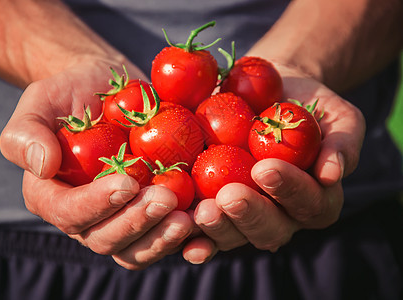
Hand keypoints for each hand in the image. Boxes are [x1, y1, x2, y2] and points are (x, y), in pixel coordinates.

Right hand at [0, 60, 193, 269]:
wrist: (110, 89)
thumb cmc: (71, 94)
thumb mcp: (40, 102)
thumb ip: (25, 134)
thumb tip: (43, 167)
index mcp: (54, 197)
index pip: (70, 214)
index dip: (96, 205)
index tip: (125, 182)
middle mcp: (88, 216)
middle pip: (107, 240)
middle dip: (136, 223)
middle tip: (165, 198)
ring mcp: (122, 217)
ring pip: (137, 249)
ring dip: (162, 237)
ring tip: (188, 215)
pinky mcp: (152, 212)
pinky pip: (166, 237)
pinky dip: (186, 239)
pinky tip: (203, 219)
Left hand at [183, 63, 365, 262]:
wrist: (266, 96)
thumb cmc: (303, 106)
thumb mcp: (335, 116)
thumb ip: (342, 142)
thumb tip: (332, 174)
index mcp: (314, 199)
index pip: (309, 203)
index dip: (289, 190)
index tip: (265, 167)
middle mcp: (281, 216)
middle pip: (270, 230)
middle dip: (249, 215)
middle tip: (229, 195)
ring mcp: (245, 217)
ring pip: (235, 236)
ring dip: (218, 228)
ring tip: (201, 212)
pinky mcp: (215, 210)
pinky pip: (204, 231)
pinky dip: (192, 236)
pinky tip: (179, 231)